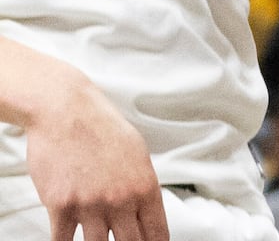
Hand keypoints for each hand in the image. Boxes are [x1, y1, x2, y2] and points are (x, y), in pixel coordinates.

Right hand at [25, 71, 168, 240]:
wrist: (65, 108)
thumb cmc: (99, 126)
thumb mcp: (136, 152)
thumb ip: (141, 187)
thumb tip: (147, 214)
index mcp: (144, 185)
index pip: (157, 235)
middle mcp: (121, 198)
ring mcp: (91, 205)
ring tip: (96, 236)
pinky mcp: (62, 207)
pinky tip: (68, 236)